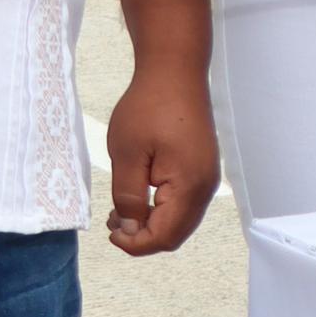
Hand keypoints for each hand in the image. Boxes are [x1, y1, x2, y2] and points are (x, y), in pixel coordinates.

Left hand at [105, 62, 218, 255]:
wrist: (175, 72)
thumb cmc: (149, 107)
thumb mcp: (127, 154)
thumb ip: (128, 197)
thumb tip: (130, 229)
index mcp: (189, 185)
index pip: (164, 236)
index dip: (134, 244)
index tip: (109, 231)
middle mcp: (206, 187)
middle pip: (175, 235)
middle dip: (143, 237)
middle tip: (113, 222)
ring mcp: (206, 178)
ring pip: (180, 222)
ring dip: (151, 224)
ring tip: (121, 209)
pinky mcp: (201, 169)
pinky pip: (184, 205)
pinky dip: (161, 210)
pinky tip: (139, 195)